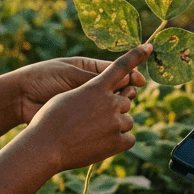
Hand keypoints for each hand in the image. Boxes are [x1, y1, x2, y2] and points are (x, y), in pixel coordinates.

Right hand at [23, 44, 151, 171]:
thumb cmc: (49, 119)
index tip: (148, 47)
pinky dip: (118, 142)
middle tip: (95, 118)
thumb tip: (104, 96)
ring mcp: (116, 122)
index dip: (136, 56)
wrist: (45, 146)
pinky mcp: (118, 142)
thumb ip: (90, 92)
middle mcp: (110, 101)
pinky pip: (129, 139)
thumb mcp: (67, 96)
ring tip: (93, 133)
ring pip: (127, 120)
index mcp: (97, 86)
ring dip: (116, 125)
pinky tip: (101, 144)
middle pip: (126, 100)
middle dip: (115, 108)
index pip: (121, 66)